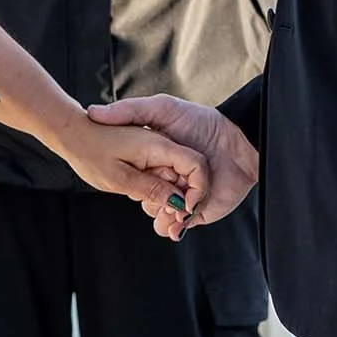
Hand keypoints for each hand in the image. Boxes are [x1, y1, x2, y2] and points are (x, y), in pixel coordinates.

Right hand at [89, 93, 260, 227]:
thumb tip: (94, 113)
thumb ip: (129, 110)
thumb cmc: (204, 122)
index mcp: (151, 159)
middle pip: (142, 199)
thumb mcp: (163, 108)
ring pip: (156, 216)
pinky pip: (176, 228)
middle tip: (167, 186)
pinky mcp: (196, 212)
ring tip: (176, 207)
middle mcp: (163, 178)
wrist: (242, 143)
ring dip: (162, 216)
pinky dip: (173, 228)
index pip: (130, 177)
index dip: (134, 179)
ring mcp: (179, 196)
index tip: (145, 171)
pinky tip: (179, 221)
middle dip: (150, 198)